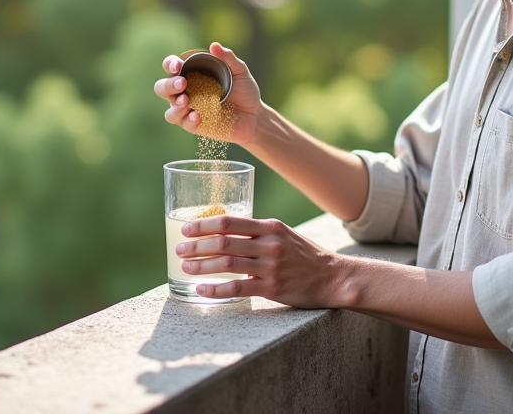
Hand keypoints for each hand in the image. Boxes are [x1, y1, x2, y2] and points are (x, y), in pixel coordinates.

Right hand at [154, 42, 262, 144]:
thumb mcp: (240, 71)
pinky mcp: (195, 126)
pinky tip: (197, 116)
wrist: (255, 115)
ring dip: (174, 105)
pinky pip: (184, 124)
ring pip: (169, 111)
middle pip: (162, 88)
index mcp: (192, 74)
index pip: (172, 67)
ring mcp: (189, 110)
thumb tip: (214, 46)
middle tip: (183, 83)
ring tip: (186, 101)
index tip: (178, 66)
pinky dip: (188, 120)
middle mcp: (186, 92)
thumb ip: (228, 58)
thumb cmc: (245, 90)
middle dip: (168, 85)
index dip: (170, 64)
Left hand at [175, 215, 346, 307]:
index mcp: (270, 227)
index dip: (204, 225)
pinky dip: (215, 289)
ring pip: (227, 264)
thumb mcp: (283, 235)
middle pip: (223, 242)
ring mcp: (270, 267)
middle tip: (179, 250)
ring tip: (185, 267)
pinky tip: (201, 290)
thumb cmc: (305, 255)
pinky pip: (237, 288)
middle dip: (196, 246)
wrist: (332, 277)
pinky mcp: (272, 288)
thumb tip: (227, 232)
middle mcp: (269, 244)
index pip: (229, 222)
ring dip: (201, 266)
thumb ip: (258, 233)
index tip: (186, 229)